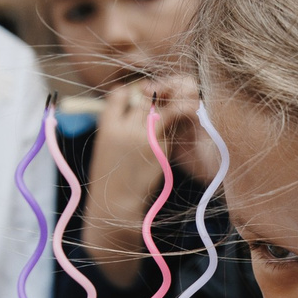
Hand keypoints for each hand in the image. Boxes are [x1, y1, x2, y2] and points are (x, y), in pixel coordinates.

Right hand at [82, 76, 211, 284]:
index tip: (141, 96)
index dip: (132, 92)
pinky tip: (191, 112)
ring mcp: (142, 136)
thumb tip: (136, 115)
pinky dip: (182, 117)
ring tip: (189, 97)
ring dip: (176, 100)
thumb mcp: (106, 150)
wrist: (115, 205)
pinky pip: (171, 127)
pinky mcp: (159, 148)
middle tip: (168, 94)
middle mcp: (123, 127)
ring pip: (162, 107)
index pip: (119, 93)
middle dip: (157, 93)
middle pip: (143, 97)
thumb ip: (119, 130)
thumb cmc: (110, 181)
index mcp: (106, 126)